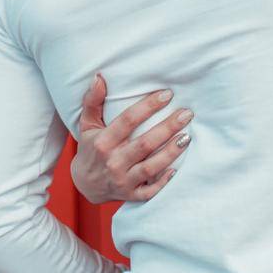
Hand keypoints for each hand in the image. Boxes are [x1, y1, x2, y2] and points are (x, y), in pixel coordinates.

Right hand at [70, 73, 192, 204]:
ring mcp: (123, 180)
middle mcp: (113, 162)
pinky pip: (150, 192)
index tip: (167, 94)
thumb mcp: (87, 124)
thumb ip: (92, 101)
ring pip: (150, 167)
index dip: (148, 106)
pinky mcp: (131, 195)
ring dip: (170, 153)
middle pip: (144, 144)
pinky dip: (163, 182)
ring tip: (187, 137)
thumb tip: (99, 78)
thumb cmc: (91, 148)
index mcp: (102, 142)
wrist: (85, 184)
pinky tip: (177, 169)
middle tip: (186, 114)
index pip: (128, 121)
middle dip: (167, 128)